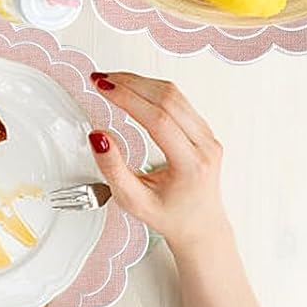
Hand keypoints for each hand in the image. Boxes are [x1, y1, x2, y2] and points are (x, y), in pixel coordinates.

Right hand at [88, 72, 228, 252]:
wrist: (200, 226)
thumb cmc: (170, 216)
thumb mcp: (134, 201)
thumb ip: (112, 169)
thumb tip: (98, 138)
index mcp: (192, 165)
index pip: (158, 119)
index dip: (127, 98)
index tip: (102, 87)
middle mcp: (205, 147)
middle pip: (167, 99)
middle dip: (129, 83)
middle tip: (100, 80)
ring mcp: (208, 136)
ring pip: (174, 94)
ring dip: (140, 82)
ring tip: (112, 80)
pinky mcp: (203, 130)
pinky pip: (179, 99)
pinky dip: (151, 88)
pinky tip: (133, 88)